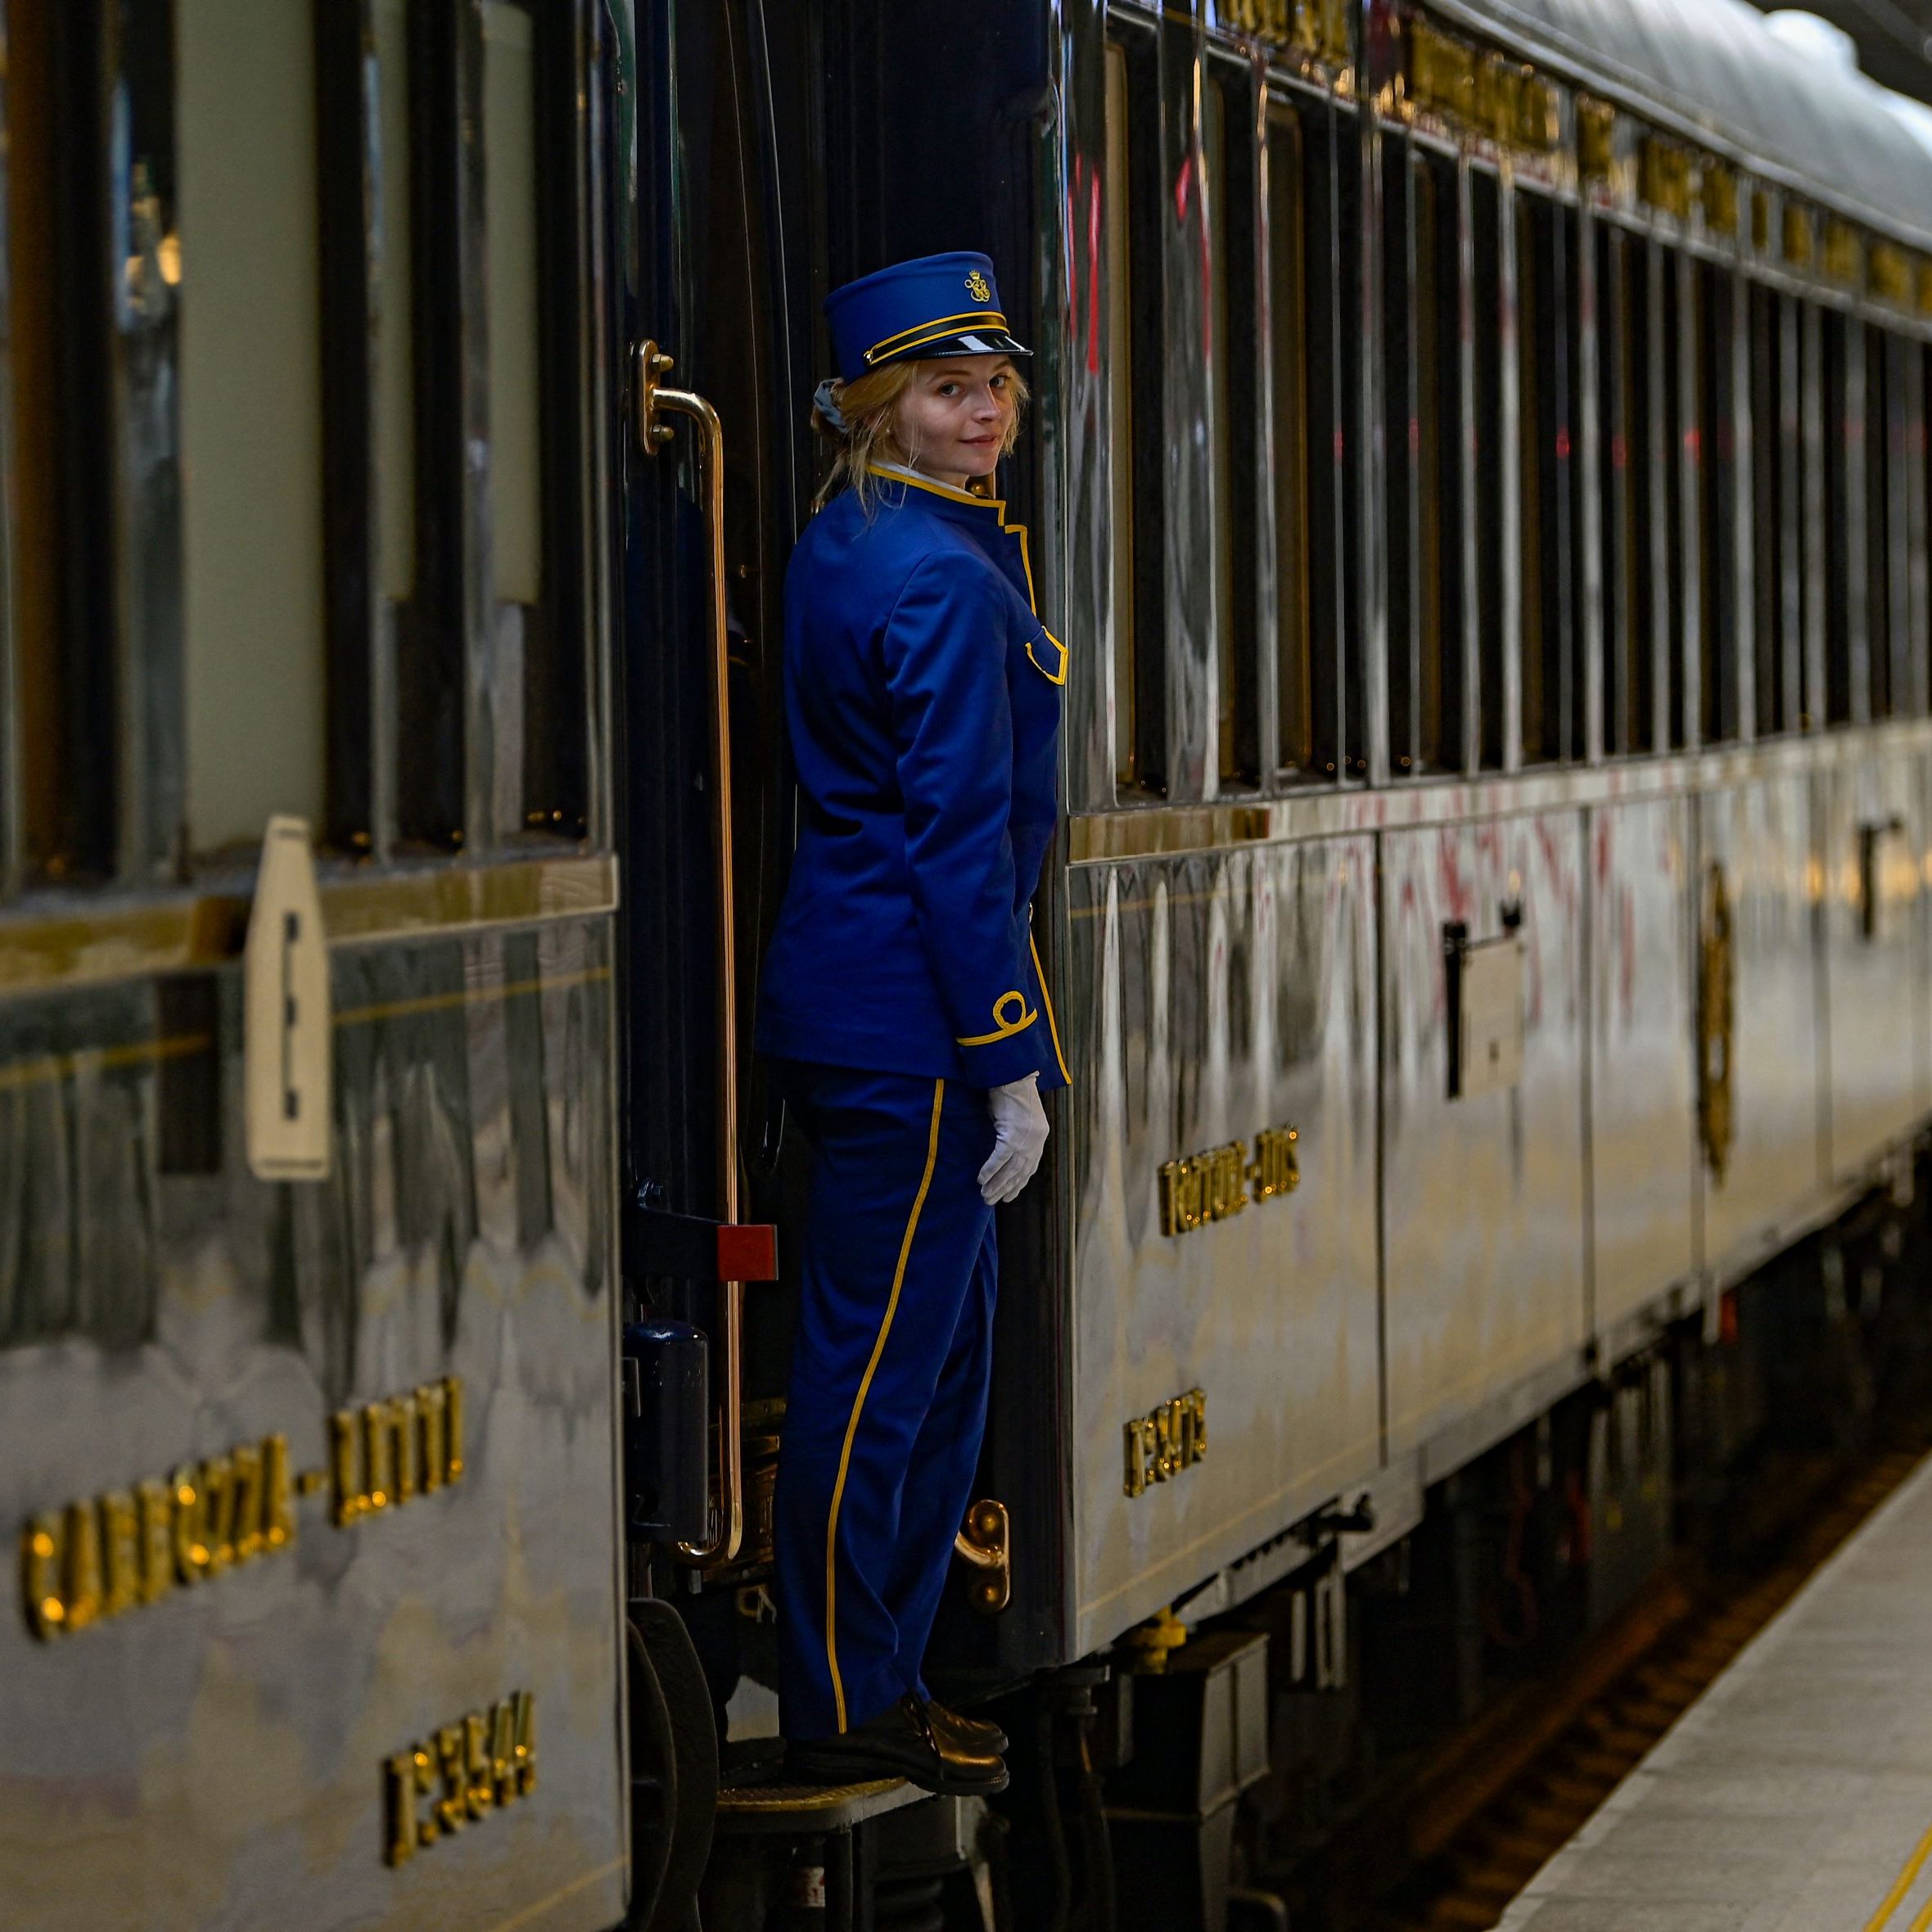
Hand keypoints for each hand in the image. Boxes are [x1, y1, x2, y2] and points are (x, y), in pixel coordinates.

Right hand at [978, 1075, 1049, 1204]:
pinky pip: (1000, 1158)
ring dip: (997, 1184)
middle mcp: (1036, 1140)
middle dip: (1006, 1189)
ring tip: (985, 1195)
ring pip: (1011, 1169)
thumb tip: (1003, 1150)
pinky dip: (990, 1170)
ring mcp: (1025, 1139)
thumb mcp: (1018, 1117)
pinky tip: (981, 1179)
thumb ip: (1016, 1134)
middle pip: (1020, 1172)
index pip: (1030, 1167)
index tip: (1009, 1195)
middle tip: (992, 1200)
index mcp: (1040, 1136)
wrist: (1012, 1075)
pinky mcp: (1012, 1134)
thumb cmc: (1011, 1092)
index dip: (1019, 1183)